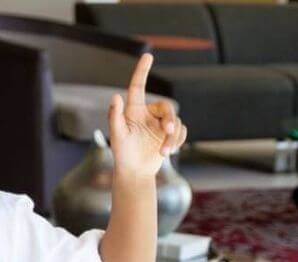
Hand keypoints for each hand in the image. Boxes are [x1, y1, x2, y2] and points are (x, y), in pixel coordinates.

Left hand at [108, 53, 186, 178]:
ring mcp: (160, 123)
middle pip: (167, 108)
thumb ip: (115, 116)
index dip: (142, 70)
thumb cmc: (122, 153)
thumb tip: (115, 96)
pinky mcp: (170, 133)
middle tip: (169, 132)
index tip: (148, 55)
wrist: (135, 171)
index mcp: (134, 110)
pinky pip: (182, 131)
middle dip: (170, 121)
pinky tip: (169, 152)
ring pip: (176, 122)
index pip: (138, 86)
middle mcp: (148, 113)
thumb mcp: (117, 135)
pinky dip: (177, 141)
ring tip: (165, 152)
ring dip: (172, 138)